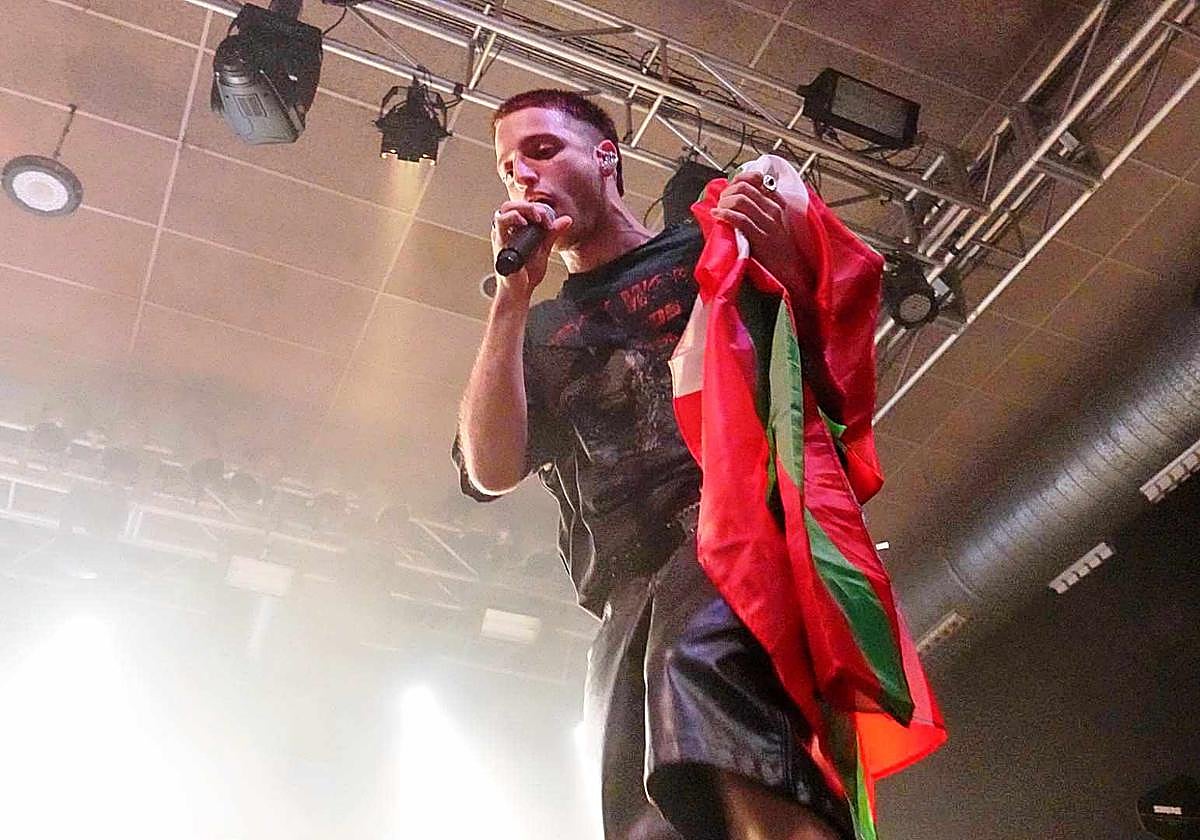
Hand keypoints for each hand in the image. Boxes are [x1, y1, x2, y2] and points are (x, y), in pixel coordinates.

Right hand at [490, 200, 572, 299]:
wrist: (520, 292)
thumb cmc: (527, 272)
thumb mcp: (544, 249)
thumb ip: (552, 233)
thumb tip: (567, 219)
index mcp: (515, 229)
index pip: (522, 208)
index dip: (537, 208)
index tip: (550, 221)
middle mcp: (506, 231)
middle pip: (511, 205)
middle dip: (530, 206)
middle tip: (544, 216)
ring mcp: (501, 236)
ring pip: (504, 210)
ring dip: (522, 209)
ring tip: (537, 217)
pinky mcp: (499, 244)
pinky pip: (500, 224)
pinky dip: (512, 218)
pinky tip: (523, 222)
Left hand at [710, 171, 803, 289]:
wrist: (791, 269)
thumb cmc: (779, 247)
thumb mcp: (774, 222)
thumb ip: (761, 208)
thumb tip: (738, 197)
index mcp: (777, 203)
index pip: (755, 179)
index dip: (737, 180)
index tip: (729, 189)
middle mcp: (773, 209)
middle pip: (744, 187)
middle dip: (727, 192)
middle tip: (721, 201)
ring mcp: (768, 222)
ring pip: (740, 200)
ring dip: (724, 203)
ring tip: (719, 209)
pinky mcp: (760, 237)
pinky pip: (739, 219)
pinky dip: (725, 214)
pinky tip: (717, 215)